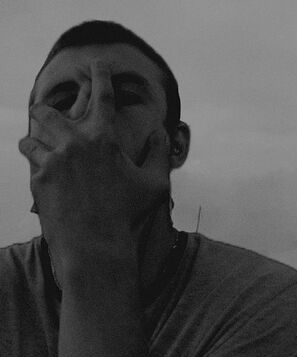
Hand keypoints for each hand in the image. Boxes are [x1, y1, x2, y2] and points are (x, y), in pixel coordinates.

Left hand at [19, 61, 169, 256]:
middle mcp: (73, 144)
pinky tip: (44, 172)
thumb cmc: (129, 214)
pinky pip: (29, 163)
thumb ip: (160, 152)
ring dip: (35, 140)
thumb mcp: (155, 183)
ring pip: (29, 138)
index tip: (97, 63)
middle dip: (46, 111)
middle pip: (47, 112)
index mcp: (103, 139)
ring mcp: (51, 162)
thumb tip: (160, 131)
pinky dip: (36, 163)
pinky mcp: (38, 182)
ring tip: (40, 146)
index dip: (101, 76)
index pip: (103, 97)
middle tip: (48, 116)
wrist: (96, 245)